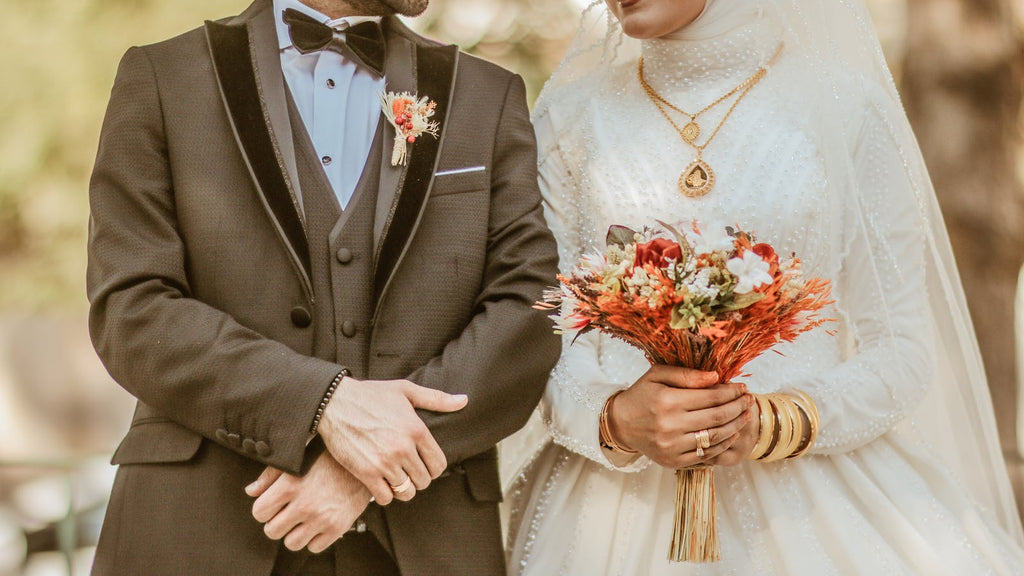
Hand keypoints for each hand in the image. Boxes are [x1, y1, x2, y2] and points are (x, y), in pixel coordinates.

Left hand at [246, 454, 369, 552]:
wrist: (363, 464)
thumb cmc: (328, 459)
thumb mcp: (297, 460)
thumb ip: (271, 475)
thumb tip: (251, 491)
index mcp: (290, 485)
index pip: (259, 512)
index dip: (264, 509)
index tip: (273, 505)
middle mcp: (304, 504)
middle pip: (272, 531)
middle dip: (277, 522)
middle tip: (288, 513)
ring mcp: (321, 518)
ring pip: (291, 543)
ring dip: (294, 533)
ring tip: (303, 519)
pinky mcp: (337, 527)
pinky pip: (313, 547)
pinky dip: (314, 538)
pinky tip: (318, 523)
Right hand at [318, 376, 467, 504]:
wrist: (334, 402)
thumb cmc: (370, 395)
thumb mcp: (405, 391)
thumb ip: (436, 399)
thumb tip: (463, 401)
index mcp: (417, 430)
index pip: (439, 464)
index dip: (433, 467)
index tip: (423, 464)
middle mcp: (403, 448)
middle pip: (424, 480)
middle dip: (418, 478)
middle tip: (408, 471)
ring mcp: (385, 462)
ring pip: (407, 492)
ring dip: (403, 488)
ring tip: (395, 478)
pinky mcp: (366, 473)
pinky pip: (386, 497)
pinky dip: (385, 494)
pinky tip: (381, 482)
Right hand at [607, 365, 752, 468]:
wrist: (620, 423)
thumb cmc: (642, 395)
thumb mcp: (658, 375)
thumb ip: (686, 375)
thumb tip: (716, 377)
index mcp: (667, 401)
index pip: (711, 397)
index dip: (731, 392)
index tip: (742, 387)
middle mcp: (670, 425)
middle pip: (717, 417)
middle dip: (738, 407)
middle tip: (749, 400)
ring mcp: (671, 446)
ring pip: (715, 437)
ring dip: (735, 426)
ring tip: (746, 416)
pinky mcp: (673, 461)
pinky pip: (706, 454)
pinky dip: (722, 445)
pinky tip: (731, 434)